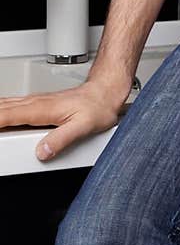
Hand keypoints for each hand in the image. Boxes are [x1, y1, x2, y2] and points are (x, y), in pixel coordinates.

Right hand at [0, 77, 129, 160]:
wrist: (105, 93)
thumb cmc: (97, 107)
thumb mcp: (84, 127)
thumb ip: (61, 139)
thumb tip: (42, 152)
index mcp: (41, 109)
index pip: (6, 116)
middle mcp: (35, 103)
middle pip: (0, 110)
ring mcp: (34, 103)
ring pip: (4, 106)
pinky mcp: (37, 105)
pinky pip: (11, 107)